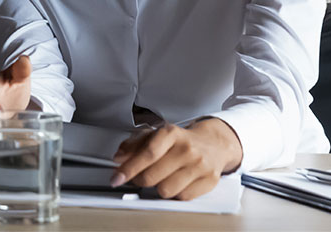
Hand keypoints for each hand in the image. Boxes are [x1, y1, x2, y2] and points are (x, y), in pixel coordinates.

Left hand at [110, 118, 241, 199]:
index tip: (117, 178)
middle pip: (152, 176)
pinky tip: (177, 182)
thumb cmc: (180, 141)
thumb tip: (119, 158)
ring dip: (158, 187)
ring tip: (162, 177)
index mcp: (170, 133)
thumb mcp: (156, 135)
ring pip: (166, 190)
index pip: (147, 154)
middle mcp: (186, 149)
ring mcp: (200, 165)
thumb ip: (134, 144)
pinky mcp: (209, 181)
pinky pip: (182, 197)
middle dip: (139, 180)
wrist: (213, 143)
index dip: (129, 168)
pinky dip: (175, 193)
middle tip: (139, 177)